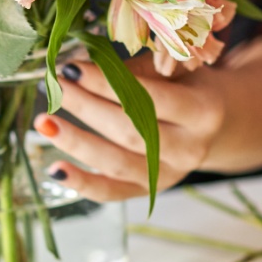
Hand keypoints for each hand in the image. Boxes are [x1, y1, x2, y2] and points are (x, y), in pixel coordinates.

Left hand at [33, 56, 226, 201]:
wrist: (216, 124)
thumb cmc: (188, 86)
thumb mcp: (174, 69)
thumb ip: (137, 72)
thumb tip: (82, 71)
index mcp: (204, 112)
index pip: (149, 98)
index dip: (107, 84)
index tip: (72, 67)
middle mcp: (191, 150)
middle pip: (130, 132)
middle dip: (86, 108)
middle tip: (55, 87)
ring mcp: (169, 175)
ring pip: (117, 163)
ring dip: (76, 144)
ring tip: (45, 122)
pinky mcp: (149, 191)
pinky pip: (112, 193)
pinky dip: (82, 184)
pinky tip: (55, 170)